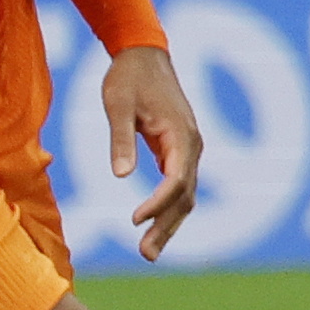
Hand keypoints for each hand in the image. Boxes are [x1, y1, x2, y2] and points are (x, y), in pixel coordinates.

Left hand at [99, 43, 202, 259]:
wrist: (144, 54)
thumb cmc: (128, 77)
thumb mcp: (117, 105)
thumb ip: (120, 140)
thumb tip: (121, 176)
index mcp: (181, 136)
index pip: (176, 181)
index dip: (157, 204)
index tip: (133, 221)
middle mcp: (192, 147)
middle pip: (185, 196)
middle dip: (166, 227)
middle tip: (146, 256)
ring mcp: (188, 150)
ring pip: (185, 196)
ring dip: (168, 224)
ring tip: (148, 251)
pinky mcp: (179, 151)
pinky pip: (179, 187)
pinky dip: (168, 209)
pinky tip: (153, 225)